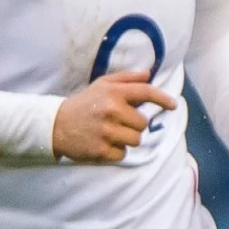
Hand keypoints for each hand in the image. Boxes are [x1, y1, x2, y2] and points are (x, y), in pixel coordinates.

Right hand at [52, 69, 176, 163]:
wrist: (55, 125)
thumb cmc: (84, 104)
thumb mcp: (102, 85)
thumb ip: (126, 79)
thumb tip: (148, 73)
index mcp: (113, 93)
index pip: (145, 92)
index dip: (162, 99)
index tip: (173, 105)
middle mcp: (111, 110)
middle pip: (143, 124)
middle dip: (134, 125)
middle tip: (117, 122)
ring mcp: (106, 131)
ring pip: (136, 140)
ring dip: (126, 139)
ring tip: (110, 133)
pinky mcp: (101, 150)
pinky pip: (123, 154)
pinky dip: (116, 151)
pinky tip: (102, 142)